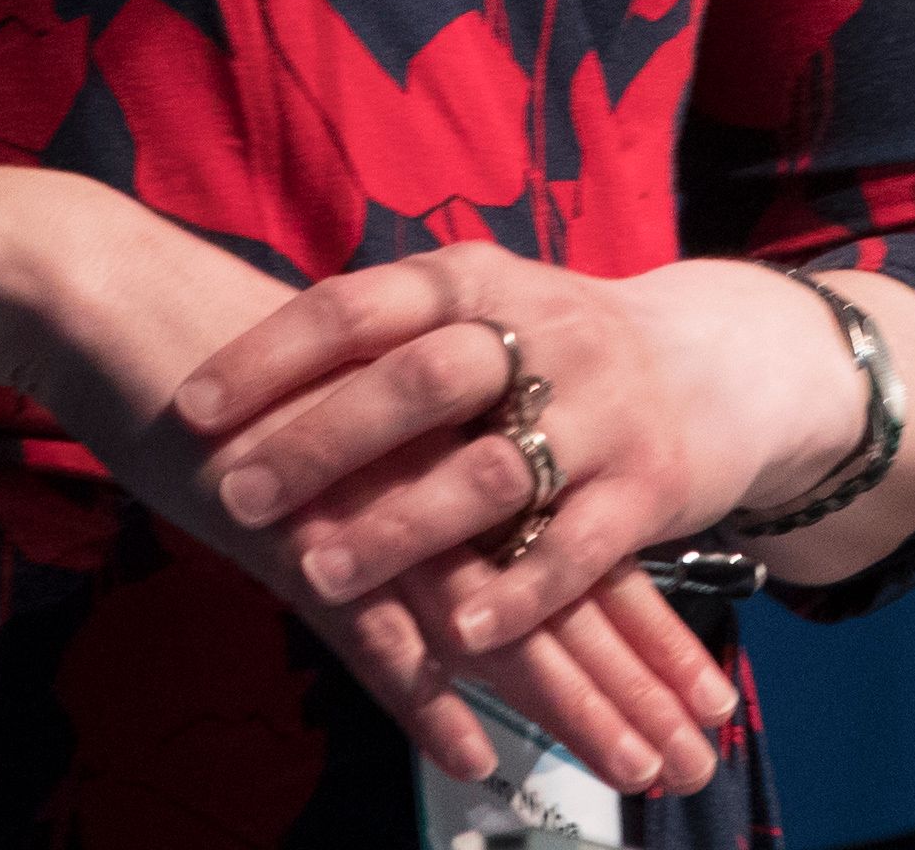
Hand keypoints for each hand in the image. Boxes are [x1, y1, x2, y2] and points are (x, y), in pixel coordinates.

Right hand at [0, 182, 734, 797]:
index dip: (643, 629)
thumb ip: (410, 478)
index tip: (707, 703)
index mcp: (457, 435)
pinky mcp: (296, 528)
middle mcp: (433, 461)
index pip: (572, 545)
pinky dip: (426, 694)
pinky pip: (374, 625)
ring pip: (490, 614)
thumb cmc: (232, 364)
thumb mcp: (346, 422)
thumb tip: (459, 550)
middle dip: (631, 681)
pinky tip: (473, 755)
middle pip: (556, 586)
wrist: (123, 298)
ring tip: (629, 769)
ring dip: (564, 698)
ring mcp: (370, 497)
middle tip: (697, 762)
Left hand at [169, 243, 865, 669]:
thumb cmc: (556, 346)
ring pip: (491, 472)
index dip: (272, 354)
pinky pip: (578, 548)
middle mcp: (542, 331)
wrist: (723, 360)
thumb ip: (380, 342)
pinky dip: (516, 591)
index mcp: (479, 280)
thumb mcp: (478, 308)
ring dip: (400, 527)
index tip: (192, 406)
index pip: (359, 305)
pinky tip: (459, 634)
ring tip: (320, 574)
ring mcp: (600, 410)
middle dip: (322, 440)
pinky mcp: (650, 486)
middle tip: (236, 495)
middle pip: (420, 380)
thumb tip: (224, 377)